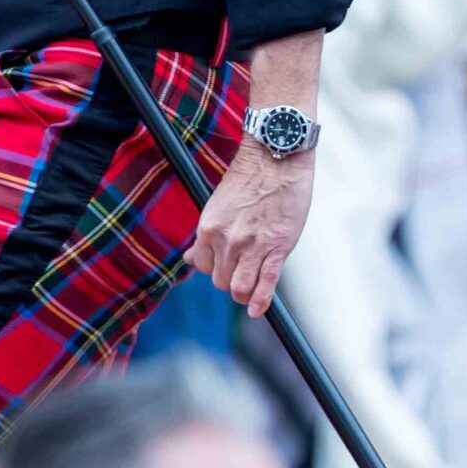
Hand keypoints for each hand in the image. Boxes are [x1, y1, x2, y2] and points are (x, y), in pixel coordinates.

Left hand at [187, 143, 314, 316]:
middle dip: (231, 281)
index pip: (204, 267)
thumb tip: (189, 259)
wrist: (276, 157)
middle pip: (222, 281)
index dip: (216, 269)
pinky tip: (257, 310)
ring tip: (249, 291)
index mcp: (208, 228)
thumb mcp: (217, 206)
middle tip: (242, 272)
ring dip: (243, 294)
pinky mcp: (277, 248)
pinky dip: (260, 301)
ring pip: (240, 288)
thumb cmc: (249, 178)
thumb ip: (206, 237)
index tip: (225, 266)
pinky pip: (266, 283)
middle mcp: (226, 240)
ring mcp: (252, 246)